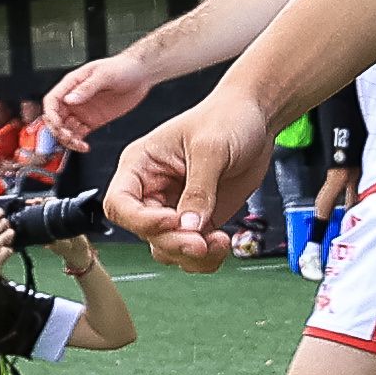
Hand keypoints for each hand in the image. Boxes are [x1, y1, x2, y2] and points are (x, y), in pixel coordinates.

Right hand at [35, 51, 155, 148]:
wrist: (142, 75)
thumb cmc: (123, 67)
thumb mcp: (104, 75)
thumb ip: (87, 88)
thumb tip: (70, 99)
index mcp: (72, 83)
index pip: (52, 101)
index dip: (51, 114)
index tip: (57, 125)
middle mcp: (75, 98)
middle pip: (56, 118)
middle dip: (58, 130)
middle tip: (68, 137)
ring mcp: (83, 110)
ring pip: (66, 129)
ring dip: (67, 139)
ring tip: (78, 144)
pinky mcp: (93, 121)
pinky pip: (79, 135)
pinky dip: (78, 143)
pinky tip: (84, 146)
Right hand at [114, 90, 268, 268]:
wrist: (256, 118)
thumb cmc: (227, 117)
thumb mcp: (210, 149)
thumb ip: (199, 190)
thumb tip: (188, 226)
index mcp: (141, 165)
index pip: (119, 203)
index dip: (141, 220)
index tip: (173, 220)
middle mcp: (152, 189)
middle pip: (145, 233)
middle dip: (175, 241)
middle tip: (202, 242)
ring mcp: (175, 207)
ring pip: (167, 248)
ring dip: (192, 255)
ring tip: (219, 241)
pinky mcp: (198, 220)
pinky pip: (192, 251)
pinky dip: (207, 257)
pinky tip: (223, 243)